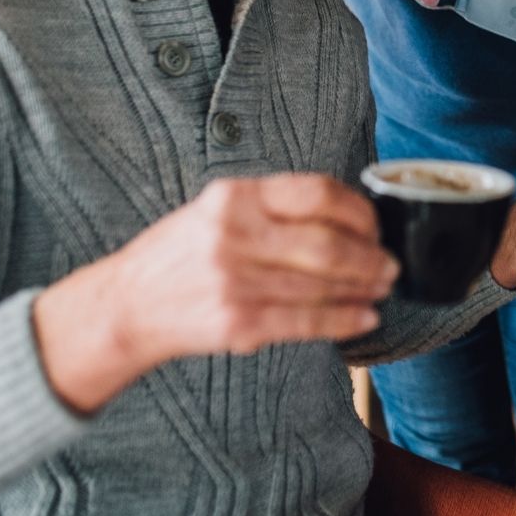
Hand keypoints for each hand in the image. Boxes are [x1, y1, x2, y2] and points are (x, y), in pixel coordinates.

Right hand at [33, 174, 396, 412]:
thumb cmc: (181, 254)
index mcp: (235, 196)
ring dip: (363, 288)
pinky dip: (344, 320)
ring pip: (323, 284)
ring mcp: (236, 280)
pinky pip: (307, 321)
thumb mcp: (217, 209)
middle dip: (370, 256)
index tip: (375, 224)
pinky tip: (363, 317)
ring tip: (381, 288)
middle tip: (389, 264)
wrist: (127, 305)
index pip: (317, 193)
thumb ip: (272, 206)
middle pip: (327, 243)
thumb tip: (347, 214)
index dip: (358, 211)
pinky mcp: (238, 323)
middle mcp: (235, 234)